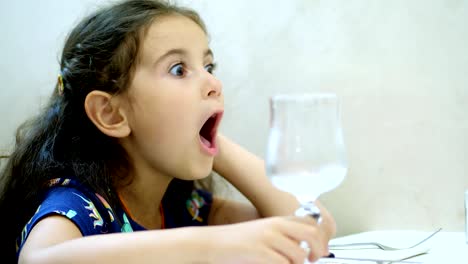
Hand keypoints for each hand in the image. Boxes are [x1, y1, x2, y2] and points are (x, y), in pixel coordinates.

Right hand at [208, 216, 328, 263]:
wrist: (212, 243)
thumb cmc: (236, 241)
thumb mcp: (262, 232)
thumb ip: (281, 236)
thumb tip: (302, 249)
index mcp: (277, 221)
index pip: (309, 223)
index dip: (319, 239)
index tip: (318, 251)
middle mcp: (275, 226)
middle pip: (311, 234)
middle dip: (316, 250)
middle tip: (312, 260)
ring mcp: (268, 238)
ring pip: (298, 255)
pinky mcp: (259, 252)